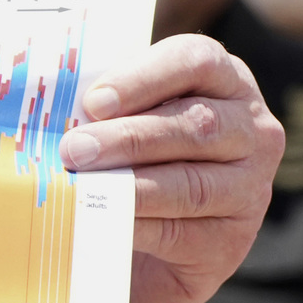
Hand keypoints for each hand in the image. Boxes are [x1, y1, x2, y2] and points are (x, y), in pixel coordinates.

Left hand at [59, 33, 283, 302]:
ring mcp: (251, 186)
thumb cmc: (128, 156)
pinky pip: (183, 232)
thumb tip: (50, 101)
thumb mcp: (122, 117)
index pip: (196, 62)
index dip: (145, 78)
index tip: (95, 101)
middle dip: (128, 138)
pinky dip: (137, 228)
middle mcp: (251, 128)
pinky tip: (102, 224)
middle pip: (195, 125)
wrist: (148, 240)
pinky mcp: (232, 239)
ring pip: (192, 183)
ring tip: (82, 188)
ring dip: (131, 186)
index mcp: (223, 79)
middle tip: (73, 149)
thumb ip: (101, 105)